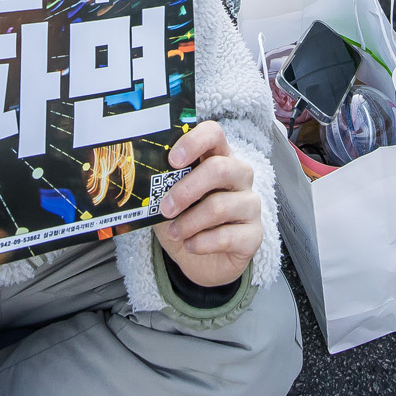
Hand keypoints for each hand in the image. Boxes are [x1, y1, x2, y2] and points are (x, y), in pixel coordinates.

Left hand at [154, 121, 260, 287]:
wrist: (201, 261)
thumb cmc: (184, 221)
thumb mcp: (168, 200)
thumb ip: (161, 186)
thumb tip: (141, 178)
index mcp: (217, 157)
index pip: (213, 134)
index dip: (193, 142)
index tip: (172, 161)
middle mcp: (239, 176)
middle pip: (220, 168)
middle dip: (186, 190)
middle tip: (166, 208)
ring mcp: (250, 204)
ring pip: (220, 206)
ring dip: (189, 222)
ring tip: (174, 233)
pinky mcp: (254, 234)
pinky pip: (227, 236)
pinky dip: (201, 243)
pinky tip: (191, 245)